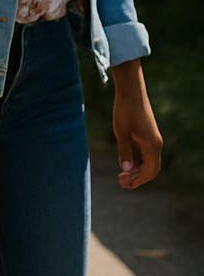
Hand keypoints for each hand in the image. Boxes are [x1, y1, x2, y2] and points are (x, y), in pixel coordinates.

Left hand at [112, 60, 162, 188]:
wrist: (131, 90)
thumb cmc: (126, 110)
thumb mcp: (121, 132)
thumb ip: (124, 152)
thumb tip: (126, 170)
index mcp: (152, 145)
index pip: (150, 171)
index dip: (139, 181)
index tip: (126, 185)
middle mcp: (155, 144)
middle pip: (150, 168)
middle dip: (137, 177)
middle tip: (120, 181)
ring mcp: (151, 138)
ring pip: (146, 160)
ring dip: (135, 168)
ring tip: (120, 174)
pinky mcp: (146, 133)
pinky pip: (143, 152)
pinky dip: (135, 159)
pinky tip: (124, 160)